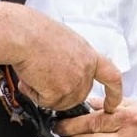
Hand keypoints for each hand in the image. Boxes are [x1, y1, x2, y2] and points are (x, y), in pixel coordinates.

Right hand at [7, 8, 122, 112]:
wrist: (23, 34)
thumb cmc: (36, 32)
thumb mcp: (65, 42)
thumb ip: (72, 60)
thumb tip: (63, 73)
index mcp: (89, 55)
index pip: (111, 77)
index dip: (113, 93)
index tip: (112, 104)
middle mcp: (85, 69)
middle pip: (78, 96)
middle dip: (59, 93)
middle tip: (43, 77)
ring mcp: (75, 83)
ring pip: (60, 102)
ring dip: (44, 92)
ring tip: (34, 72)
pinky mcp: (60, 93)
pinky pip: (45, 103)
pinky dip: (34, 93)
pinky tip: (29, 78)